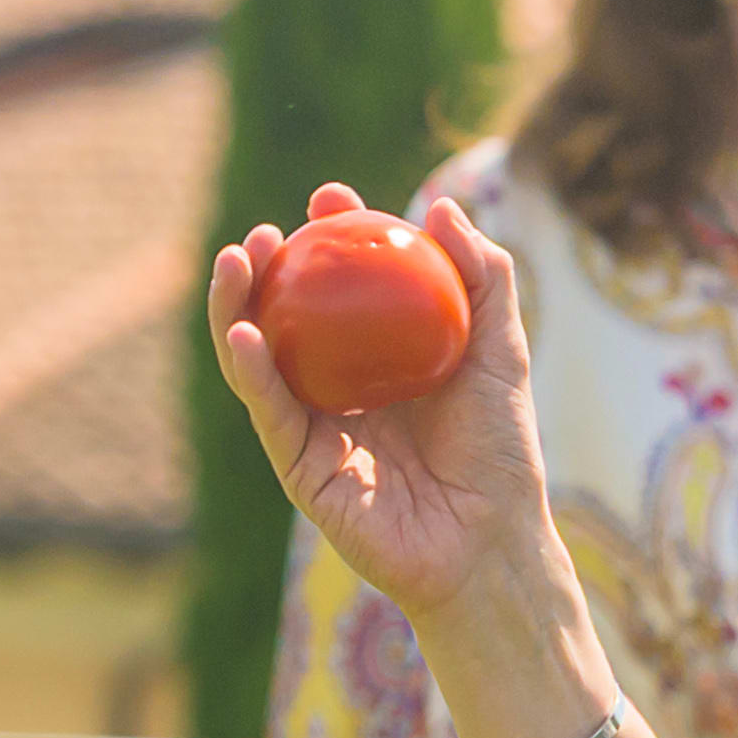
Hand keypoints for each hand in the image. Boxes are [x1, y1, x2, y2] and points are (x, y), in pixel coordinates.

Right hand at [208, 192, 577, 643]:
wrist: (492, 539)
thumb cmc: (501, 451)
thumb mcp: (502, 352)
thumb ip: (484, 280)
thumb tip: (442, 206)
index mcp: (380, 357)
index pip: (344, 286)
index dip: (331, 239)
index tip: (330, 197)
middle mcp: (339, 387)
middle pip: (288, 316)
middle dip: (266, 267)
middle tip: (266, 230)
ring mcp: (314, 427)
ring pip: (259, 358)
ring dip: (237, 307)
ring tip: (234, 259)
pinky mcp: (299, 468)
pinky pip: (269, 411)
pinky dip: (250, 370)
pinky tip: (245, 331)